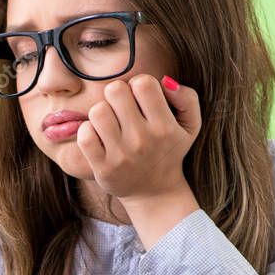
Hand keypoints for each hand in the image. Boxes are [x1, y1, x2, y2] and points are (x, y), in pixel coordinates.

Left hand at [76, 74, 200, 200]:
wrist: (154, 193)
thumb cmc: (169, 151)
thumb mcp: (190, 126)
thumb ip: (188, 98)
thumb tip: (166, 81)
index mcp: (165, 126)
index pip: (143, 83)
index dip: (138, 84)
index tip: (139, 99)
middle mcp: (143, 140)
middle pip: (115, 90)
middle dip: (116, 95)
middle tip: (121, 109)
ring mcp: (121, 155)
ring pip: (97, 110)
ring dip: (101, 113)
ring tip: (110, 123)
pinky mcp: (103, 167)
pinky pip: (84, 135)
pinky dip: (87, 131)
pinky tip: (98, 137)